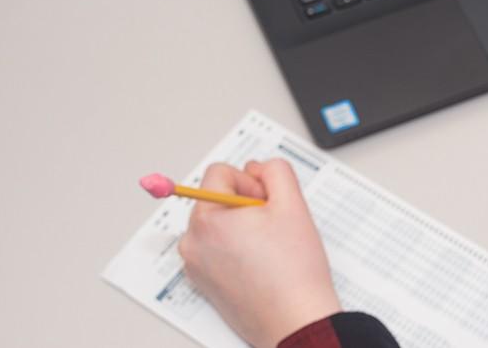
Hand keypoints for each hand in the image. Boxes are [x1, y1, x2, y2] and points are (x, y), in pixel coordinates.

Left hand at [178, 159, 341, 347]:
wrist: (295, 320)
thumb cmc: (294, 270)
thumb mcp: (292, 204)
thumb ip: (275, 171)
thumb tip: (257, 167)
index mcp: (207, 218)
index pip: (220, 173)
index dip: (251, 182)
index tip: (268, 204)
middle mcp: (192, 241)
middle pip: (216, 197)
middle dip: (245, 204)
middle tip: (272, 227)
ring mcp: (195, 264)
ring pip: (218, 222)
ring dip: (242, 226)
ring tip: (268, 248)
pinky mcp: (202, 282)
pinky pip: (216, 248)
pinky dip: (236, 248)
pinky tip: (260, 263)